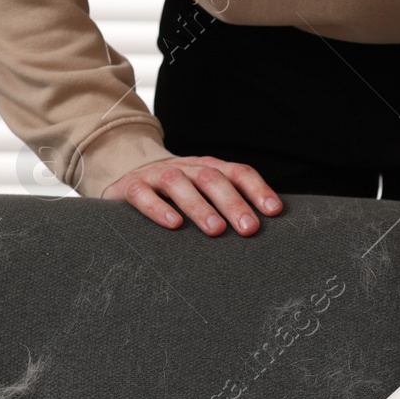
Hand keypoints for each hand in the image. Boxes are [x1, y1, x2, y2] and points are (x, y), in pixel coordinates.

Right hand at [101, 155, 282, 235]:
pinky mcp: (131, 187)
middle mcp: (186, 168)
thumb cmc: (176, 192)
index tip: (274, 211)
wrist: (125, 173)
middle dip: (233, 203)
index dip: (257, 189)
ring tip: (216, 230)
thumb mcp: (204, 191)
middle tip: (249, 228)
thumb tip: (263, 228)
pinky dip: (158, 209)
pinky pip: (143, 194)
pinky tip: (174, 225)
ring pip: (179, 184)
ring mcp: (157, 175)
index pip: (238, 172)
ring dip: (200, 206)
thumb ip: (228, 203)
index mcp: (209, 168)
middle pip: (212, 179)